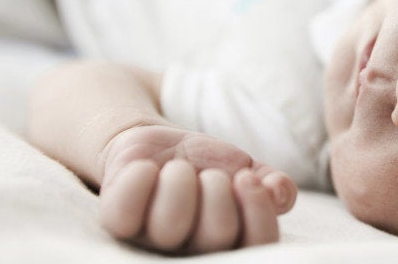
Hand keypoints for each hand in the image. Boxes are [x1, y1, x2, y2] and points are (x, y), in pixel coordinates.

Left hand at [96, 125, 296, 252]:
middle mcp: (193, 250)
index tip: (246, 178)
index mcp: (230, 243)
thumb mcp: (246, 170)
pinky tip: (146, 169)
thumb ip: (273, 185)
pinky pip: (123, 214)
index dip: (258, 212)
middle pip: (218, 235)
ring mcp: (153, 239)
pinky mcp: (119, 223)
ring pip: (169, 226)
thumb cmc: (207, 165)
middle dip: (218, 190)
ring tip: (177, 168)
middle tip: (209, 174)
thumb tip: (278, 192)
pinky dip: (138, 181)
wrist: (159, 146)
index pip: (258, 246)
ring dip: (179, 182)